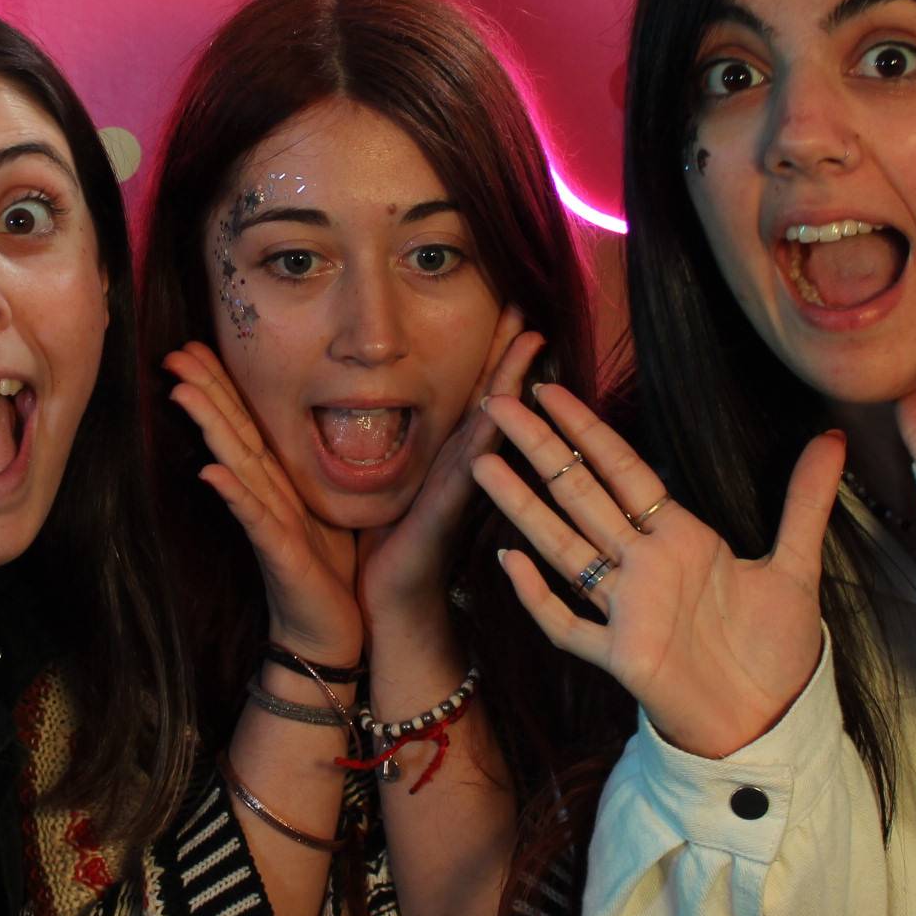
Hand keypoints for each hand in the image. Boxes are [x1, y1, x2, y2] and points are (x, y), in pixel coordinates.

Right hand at [166, 342, 361, 663]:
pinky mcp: (280, 554)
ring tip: (183, 391)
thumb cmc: (326, 571)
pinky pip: (255, 520)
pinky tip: (211, 473)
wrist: (330, 633)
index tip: (195, 345)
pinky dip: (234, 496)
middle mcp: (265, 497)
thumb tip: (298, 430)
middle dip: (205, 392)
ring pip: (236, 466)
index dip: (221, 385)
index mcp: (276, 483)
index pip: (244, 424)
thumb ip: (302, 471)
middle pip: (231, 435)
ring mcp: (268, 524)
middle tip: (174, 352)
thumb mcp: (321, 507)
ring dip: (210, 428)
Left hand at [357, 309, 543, 623]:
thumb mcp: (396, 484)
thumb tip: (392, 404)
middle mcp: (462, 468)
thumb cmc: (390, 547)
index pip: (476, 397)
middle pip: (492, 402)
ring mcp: (459, 489)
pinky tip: (496, 413)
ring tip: (527, 344)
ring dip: (508, 385)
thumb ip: (405, 448)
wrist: (386, 604)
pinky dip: (484, 440)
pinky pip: (466, 471)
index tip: (509, 311)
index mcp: (448, 458)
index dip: (492, 356)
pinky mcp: (443, 514)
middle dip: (509, 356)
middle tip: (529, 312)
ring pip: (489, 427)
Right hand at [471, 383, 846, 760]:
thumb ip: (806, 501)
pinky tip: (510, 564)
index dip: (585, 429)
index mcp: (678, 537)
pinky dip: (540, 597)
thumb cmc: (777, 650)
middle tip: (497, 405)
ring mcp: (626, 610)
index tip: (551, 390)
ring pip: (563, 547)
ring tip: (484, 465)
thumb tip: (834, 437)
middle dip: (539, 449)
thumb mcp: (796, 567)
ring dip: (525, 507)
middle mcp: (644, 566)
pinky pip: (569, 624)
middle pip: (580, 494)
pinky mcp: (620, 656)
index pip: (622, 469)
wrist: (774, 721)